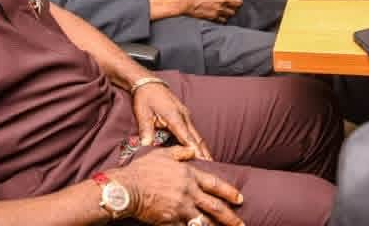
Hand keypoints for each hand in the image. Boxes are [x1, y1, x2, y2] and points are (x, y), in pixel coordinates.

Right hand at [110, 147, 243, 225]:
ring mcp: (181, 208)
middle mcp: (188, 193)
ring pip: (204, 222)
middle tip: (241, 224)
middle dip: (231, 218)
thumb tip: (192, 150)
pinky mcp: (171, 221)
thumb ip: (180, 152)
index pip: (215, 184)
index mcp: (189, 175)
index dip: (229, 192)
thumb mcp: (162, 154)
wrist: (127, 188)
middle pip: (215, 207)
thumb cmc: (143, 170)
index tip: (240, 198)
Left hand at [132, 83, 211, 159]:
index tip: (201, 163)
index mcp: (175, 117)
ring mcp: (185, 116)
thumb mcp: (143, 114)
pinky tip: (200, 151)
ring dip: (203, 149)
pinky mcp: (184, 116)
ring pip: (197, 135)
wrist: (148, 83)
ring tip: (209, 163)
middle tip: (210, 169)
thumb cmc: (145, 98)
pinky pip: (193, 131)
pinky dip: (198, 142)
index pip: (187, 138)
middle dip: (204, 153)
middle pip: (197, 138)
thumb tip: (146, 146)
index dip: (195, 151)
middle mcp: (183, 117)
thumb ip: (146, 131)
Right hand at [175, 0, 242, 22]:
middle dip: (236, 0)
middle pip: (239, 2)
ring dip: (230, 9)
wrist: (181, 0)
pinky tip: (219, 13)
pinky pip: (224, 19)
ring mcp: (219, 8)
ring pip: (233, 12)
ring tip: (226, 8)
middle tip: (232, 0)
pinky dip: (223, 17)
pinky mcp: (214, 16)